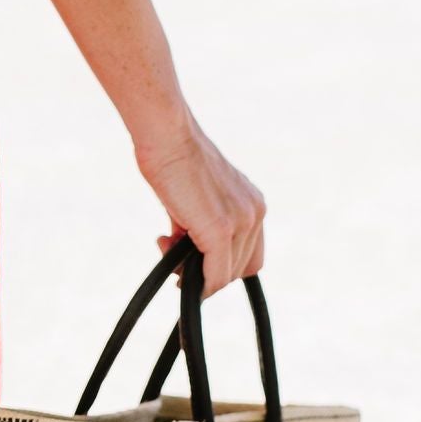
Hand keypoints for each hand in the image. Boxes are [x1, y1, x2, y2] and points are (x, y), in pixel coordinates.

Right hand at [133, 118, 265, 294]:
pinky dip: (197, 284)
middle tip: (171, 251)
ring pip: (225, 276)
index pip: (248, 255)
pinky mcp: (220, 231)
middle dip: (204, 271)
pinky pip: (214, 275)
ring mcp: (241, 222)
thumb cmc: (173, 160)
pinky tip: (175, 272)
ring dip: (193, 274)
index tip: (192, 262)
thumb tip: (185, 254)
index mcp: (253, 204)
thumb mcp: (193, 199)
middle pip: (239, 269)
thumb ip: (198, 227)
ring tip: (165, 245)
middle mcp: (255, 213)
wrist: (167, 137)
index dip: (221, 266)